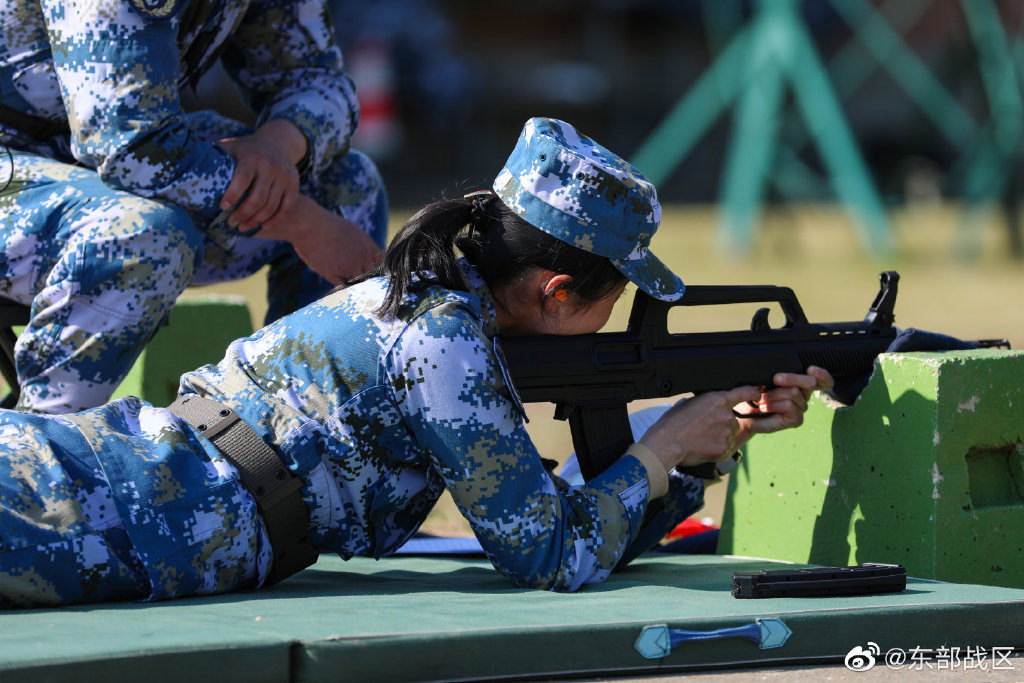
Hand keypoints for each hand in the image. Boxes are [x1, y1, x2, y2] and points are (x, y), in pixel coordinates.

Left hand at [218, 119, 306, 230]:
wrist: (278, 142)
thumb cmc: (247, 149)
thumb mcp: (231, 147)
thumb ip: (214, 156)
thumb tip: (185, 167)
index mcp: (252, 157)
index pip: (242, 179)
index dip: (233, 195)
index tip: (222, 208)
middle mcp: (271, 166)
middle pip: (258, 197)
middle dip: (243, 213)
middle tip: (231, 223)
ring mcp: (284, 177)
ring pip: (271, 206)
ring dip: (256, 220)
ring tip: (243, 227)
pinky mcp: (294, 186)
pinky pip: (286, 208)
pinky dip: (274, 220)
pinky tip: (262, 227)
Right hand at [258, 195, 382, 283]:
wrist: (309, 225)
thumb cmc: (323, 225)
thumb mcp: (348, 229)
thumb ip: (357, 244)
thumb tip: (363, 255)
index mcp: (366, 242)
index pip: (381, 260)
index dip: (379, 268)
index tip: (376, 274)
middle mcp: (362, 254)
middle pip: (372, 274)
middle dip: (370, 279)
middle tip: (366, 287)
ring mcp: (350, 265)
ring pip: (360, 282)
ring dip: (357, 285)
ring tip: (353, 291)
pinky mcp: (336, 273)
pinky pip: (344, 286)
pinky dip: (343, 289)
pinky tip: (342, 291)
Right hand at [639, 385, 761, 470]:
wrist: (666, 443)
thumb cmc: (673, 422)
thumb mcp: (689, 402)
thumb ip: (706, 402)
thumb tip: (710, 406)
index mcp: (718, 399)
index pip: (745, 392)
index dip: (752, 393)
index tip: (756, 395)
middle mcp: (727, 415)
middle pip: (733, 419)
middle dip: (722, 424)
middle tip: (704, 428)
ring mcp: (727, 433)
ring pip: (729, 435)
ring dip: (720, 437)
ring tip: (701, 439)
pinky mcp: (724, 449)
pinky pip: (725, 449)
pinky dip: (716, 450)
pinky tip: (702, 448)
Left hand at [733, 366, 834, 438]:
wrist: (745, 412)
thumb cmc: (755, 394)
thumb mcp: (764, 379)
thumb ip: (777, 373)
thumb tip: (781, 371)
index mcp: (800, 383)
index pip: (822, 379)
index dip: (821, 374)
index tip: (810, 369)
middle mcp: (804, 395)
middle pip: (810, 382)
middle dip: (792, 378)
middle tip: (776, 378)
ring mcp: (801, 407)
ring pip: (795, 393)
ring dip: (774, 394)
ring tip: (762, 399)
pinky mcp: (796, 419)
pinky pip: (789, 406)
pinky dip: (774, 405)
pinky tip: (765, 408)